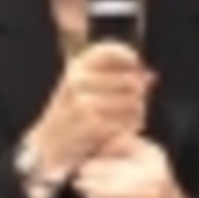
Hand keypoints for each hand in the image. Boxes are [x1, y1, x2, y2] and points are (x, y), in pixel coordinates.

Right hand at [27, 42, 154, 176]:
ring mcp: (84, 103)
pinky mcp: (92, 125)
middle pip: (131, 80)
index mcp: (76, 67)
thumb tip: (151, 76)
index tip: (136, 66)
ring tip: (131, 116)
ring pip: (133, 102)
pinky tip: (126, 127)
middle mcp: (78, 81)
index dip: (131, 58)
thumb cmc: (70, 113)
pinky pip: (127, 121)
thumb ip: (116, 77)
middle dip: (139, 92)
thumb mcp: (83, 85)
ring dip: (138, 111)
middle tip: (135, 100)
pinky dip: (132, 125)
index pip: (112, 51)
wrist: (47, 146)